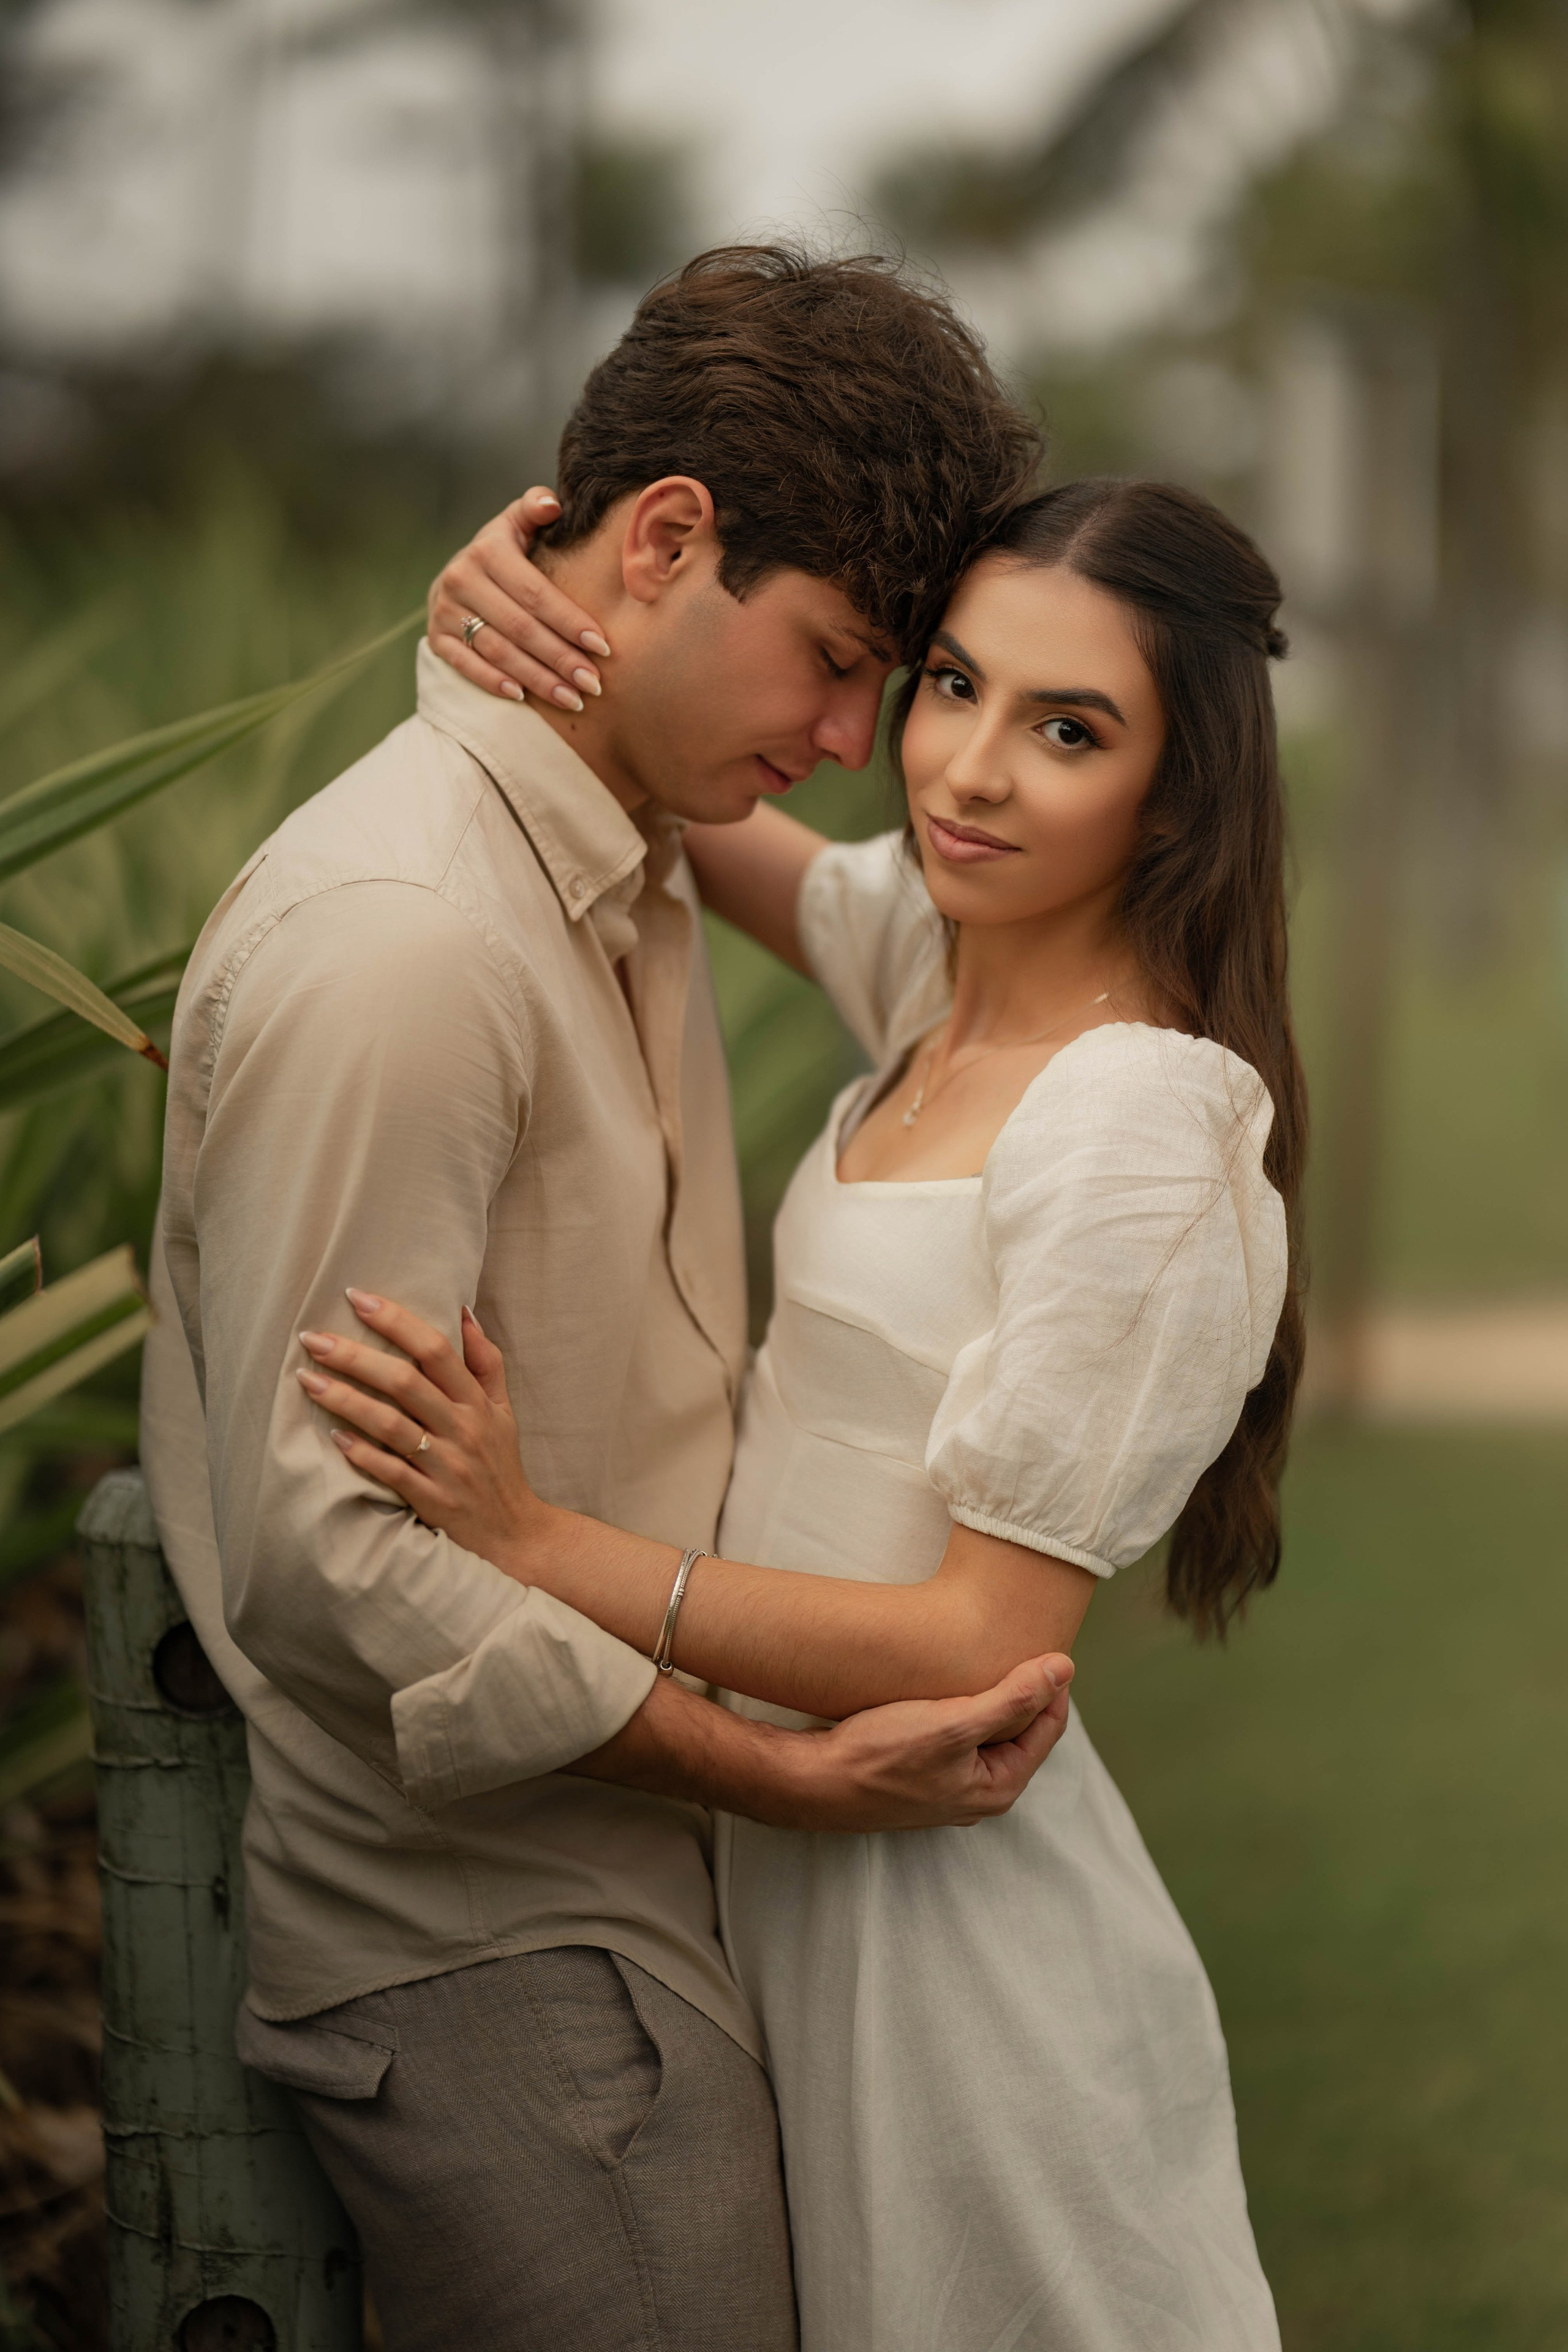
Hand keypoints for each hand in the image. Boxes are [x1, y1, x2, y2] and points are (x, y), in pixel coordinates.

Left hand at [297, 1292, 538, 1570]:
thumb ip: (486, 1362)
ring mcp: (446, 1465)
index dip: (396, 1320)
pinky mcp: (431, 1499)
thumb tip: (464, 1313)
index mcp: (476, 1402)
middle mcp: (462, 1428)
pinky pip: (391, 1472)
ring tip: (306, 1379)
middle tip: (313, 1338)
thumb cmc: (500, 1467)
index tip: (357, 1297)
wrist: (515, 1535)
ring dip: (345, 1399)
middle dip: (355, 1355)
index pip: (435, 1350)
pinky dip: (362, 1453)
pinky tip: (332, 1435)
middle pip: (405, 1381)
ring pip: (390, 1424)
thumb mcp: (503, 1411)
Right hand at [427, 487, 612, 711]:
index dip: (569, 620)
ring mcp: (444, 610)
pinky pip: (466, 665)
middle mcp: (461, 579)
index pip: (535, 593)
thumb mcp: (517, 525)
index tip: (602, 646)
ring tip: (573, 699)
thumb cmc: (504, 553)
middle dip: (561, 658)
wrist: (455, 575)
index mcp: (487, 550)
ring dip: (537, 679)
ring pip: (498, 651)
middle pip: (520, 627)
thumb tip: (552, 505)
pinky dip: (493, 682)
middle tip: (594, 683)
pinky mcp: (436, 638)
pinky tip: (522, 698)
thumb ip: (535, 510)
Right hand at [569, 1654, 1074, 1833]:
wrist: (813, 1780)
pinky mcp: (922, 1774)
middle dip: (1020, 1688)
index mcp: (998, 1787)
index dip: (1048, 1681)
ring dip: (988, 1696)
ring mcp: (949, 1786)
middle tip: (1009, 1642)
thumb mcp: (953, 1723)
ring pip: (987, 1731)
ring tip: (980, 1656)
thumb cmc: (880, 1754)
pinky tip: (944, 1684)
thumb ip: (1013, 1698)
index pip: (1048, 1726)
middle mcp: (979, 1792)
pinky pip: (958, 1735)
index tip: (1038, 1640)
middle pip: (1020, 1729)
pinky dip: (960, 1707)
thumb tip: (1064, 1668)